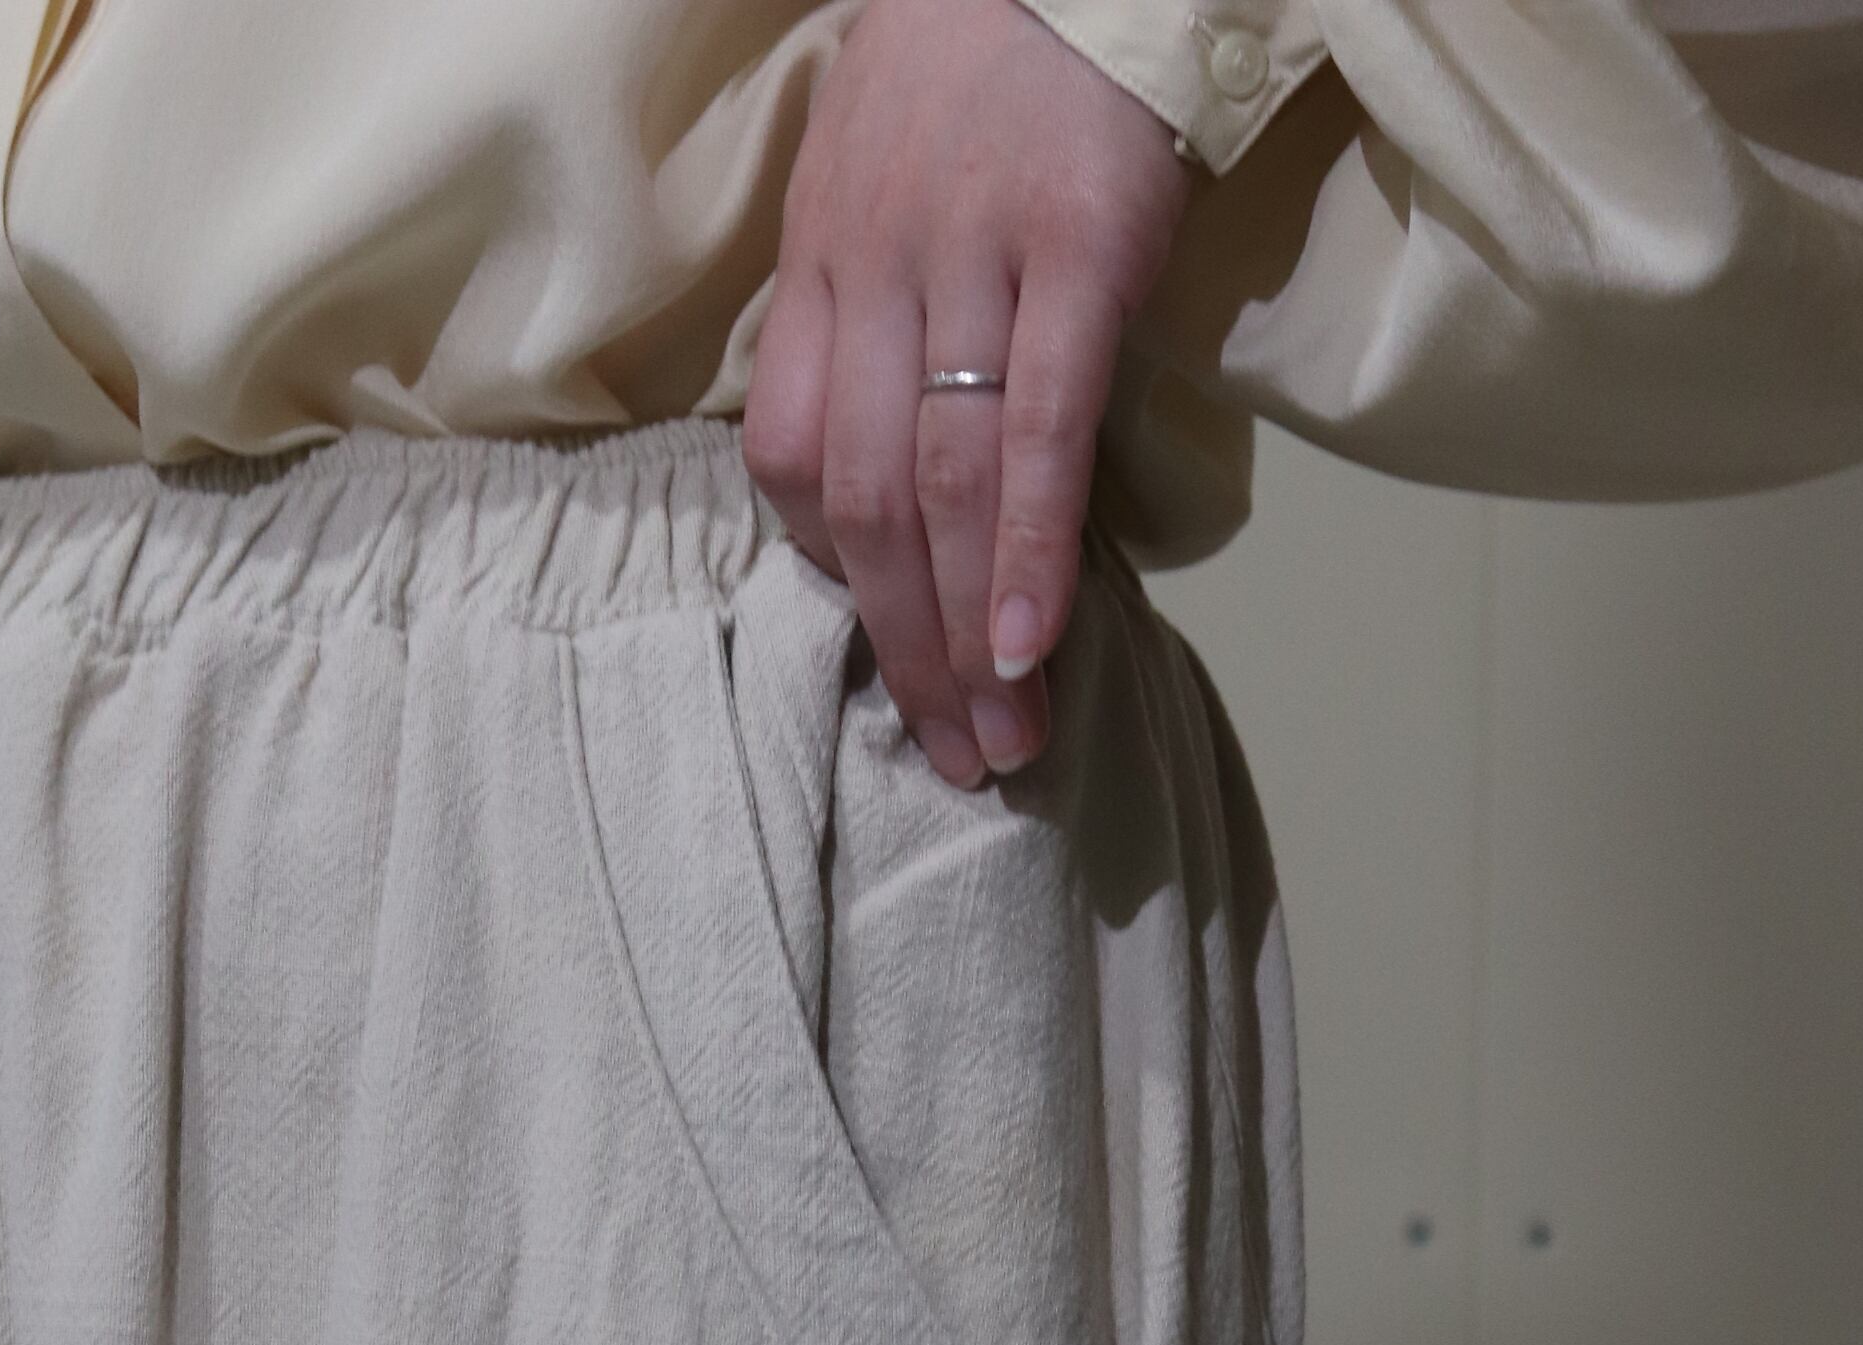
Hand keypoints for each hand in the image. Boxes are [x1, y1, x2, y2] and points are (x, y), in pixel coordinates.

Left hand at [744, 0, 1190, 790]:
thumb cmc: (983, 65)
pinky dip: (1031, 548)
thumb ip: (870, 309)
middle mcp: (874, 270)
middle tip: (957, 757)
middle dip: (906, 649)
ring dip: (969, 631)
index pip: (786, 455)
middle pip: (861, 500)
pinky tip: (1036, 642)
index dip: (832, 575)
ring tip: (1004, 737)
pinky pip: (1038, 426)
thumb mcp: (881, 179)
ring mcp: (972, 259)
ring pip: (940, 483)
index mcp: (820, 264)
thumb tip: (899, 462)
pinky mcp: (1076, 248)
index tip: (889, 657)